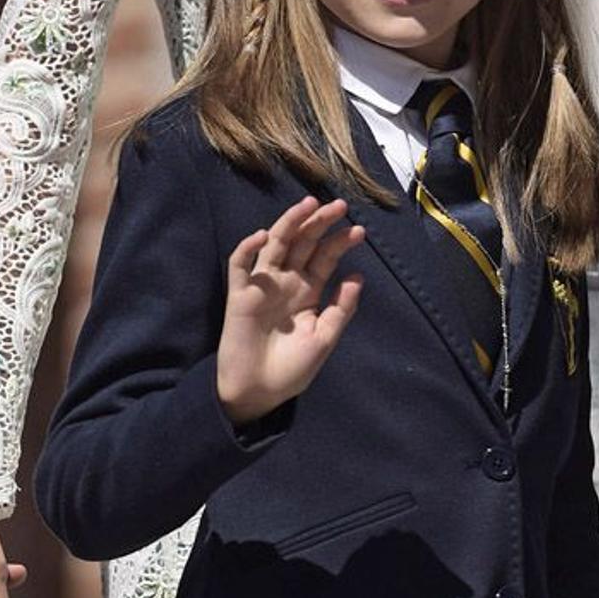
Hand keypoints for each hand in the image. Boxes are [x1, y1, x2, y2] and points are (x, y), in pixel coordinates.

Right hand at [217, 196, 363, 425]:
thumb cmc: (291, 369)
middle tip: (339, 206)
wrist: (258, 393)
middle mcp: (286, 282)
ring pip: (275, 244)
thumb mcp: (324, 339)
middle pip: (302, 243)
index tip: (359, 231)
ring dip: (289, 223)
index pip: (324, 258)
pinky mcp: (239, 294)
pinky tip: (262, 236)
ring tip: (308, 205)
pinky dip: (247, 248)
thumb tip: (358, 276)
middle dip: (319, 223)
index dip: (340, 243)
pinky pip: (239, 265)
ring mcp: (262, 285)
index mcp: (307, 291)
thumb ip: (340, 309)